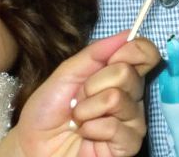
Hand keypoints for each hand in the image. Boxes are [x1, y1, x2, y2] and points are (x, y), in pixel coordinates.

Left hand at [1, 33, 163, 156]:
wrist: (33, 146)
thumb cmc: (47, 111)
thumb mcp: (65, 74)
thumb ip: (95, 53)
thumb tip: (126, 34)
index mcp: (119, 75)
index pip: (146, 53)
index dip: (131, 50)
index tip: (108, 59)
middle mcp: (131, 96)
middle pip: (127, 72)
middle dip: (92, 85)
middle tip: (79, 98)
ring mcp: (132, 120)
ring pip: (117, 99)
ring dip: (87, 109)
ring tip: (79, 120)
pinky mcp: (129, 145)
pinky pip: (114, 127)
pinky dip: (92, 129)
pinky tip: (86, 134)